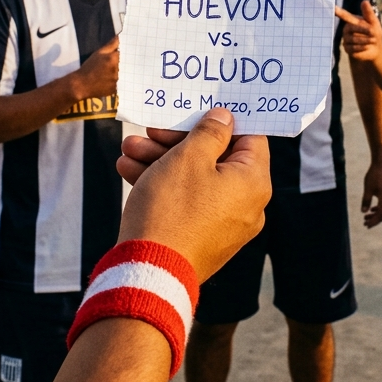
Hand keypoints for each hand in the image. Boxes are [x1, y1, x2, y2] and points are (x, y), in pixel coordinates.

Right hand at [73, 36, 118, 99]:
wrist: (80, 85)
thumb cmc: (87, 67)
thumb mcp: (97, 53)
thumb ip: (110, 44)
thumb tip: (118, 37)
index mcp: (113, 59)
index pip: (117, 54)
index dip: (110, 56)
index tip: (102, 59)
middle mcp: (117, 70)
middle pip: (117, 65)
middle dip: (111, 65)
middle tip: (100, 68)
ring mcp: (115, 81)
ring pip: (115, 74)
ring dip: (110, 74)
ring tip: (99, 76)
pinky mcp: (114, 90)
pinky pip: (113, 84)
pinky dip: (109, 83)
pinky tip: (100, 83)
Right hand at [116, 109, 270, 280]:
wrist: (148, 273)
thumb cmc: (172, 209)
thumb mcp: (188, 158)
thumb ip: (210, 131)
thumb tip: (225, 118)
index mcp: (254, 183)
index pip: (249, 138)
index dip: (222, 120)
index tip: (197, 109)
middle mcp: (246, 206)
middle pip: (216, 159)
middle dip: (177, 142)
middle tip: (151, 130)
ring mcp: (224, 226)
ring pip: (195, 181)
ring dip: (161, 161)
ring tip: (128, 149)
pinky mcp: (201, 239)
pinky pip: (187, 203)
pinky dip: (163, 187)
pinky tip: (128, 171)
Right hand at [335, 0, 381, 61]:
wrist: (376, 48)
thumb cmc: (374, 33)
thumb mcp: (374, 22)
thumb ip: (368, 13)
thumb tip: (364, 1)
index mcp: (352, 21)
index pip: (344, 15)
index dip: (339, 12)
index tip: (334, 8)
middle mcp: (346, 29)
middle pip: (351, 28)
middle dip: (363, 30)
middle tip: (374, 32)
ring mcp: (346, 39)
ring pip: (353, 39)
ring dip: (365, 39)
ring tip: (373, 40)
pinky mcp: (347, 49)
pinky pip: (353, 48)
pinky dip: (362, 47)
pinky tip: (368, 46)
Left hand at [361, 160, 381, 227]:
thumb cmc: (374, 175)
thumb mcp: (368, 188)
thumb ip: (366, 200)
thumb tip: (363, 212)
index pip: (381, 215)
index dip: (374, 221)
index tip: (366, 225)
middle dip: (374, 220)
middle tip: (365, 224)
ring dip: (375, 215)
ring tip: (366, 217)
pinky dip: (378, 209)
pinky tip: (371, 209)